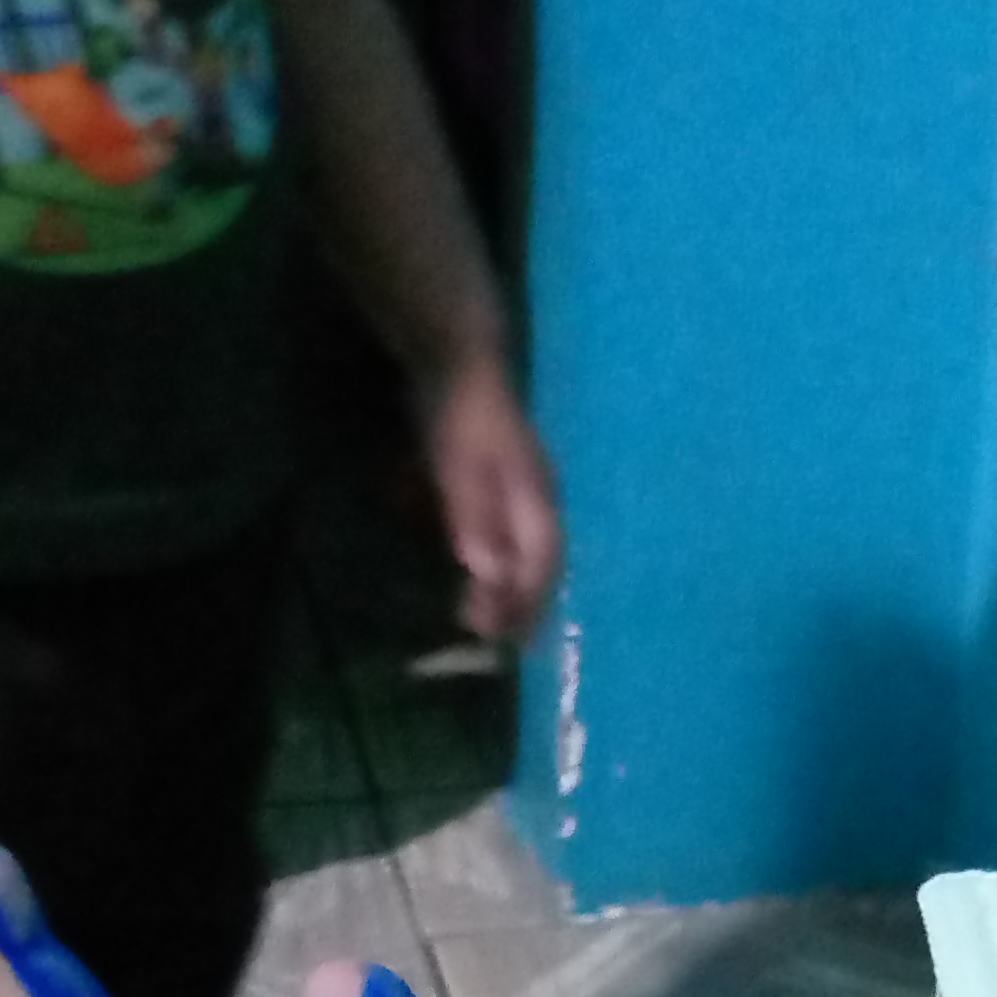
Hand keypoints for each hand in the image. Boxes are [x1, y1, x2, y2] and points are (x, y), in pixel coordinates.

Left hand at [424, 346, 558, 643]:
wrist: (456, 357)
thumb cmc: (460, 415)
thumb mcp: (461, 468)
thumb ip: (476, 518)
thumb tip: (490, 576)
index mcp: (536, 502)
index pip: (540, 566)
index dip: (523, 605)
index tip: (497, 638)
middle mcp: (539, 501)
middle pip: (539, 564)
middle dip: (521, 604)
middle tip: (492, 638)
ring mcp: (523, 491)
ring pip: (526, 550)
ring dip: (510, 585)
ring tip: (487, 616)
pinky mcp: (501, 483)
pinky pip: (507, 532)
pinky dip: (496, 558)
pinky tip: (476, 569)